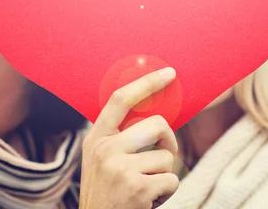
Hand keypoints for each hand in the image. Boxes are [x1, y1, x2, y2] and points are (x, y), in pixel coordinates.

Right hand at [79, 67, 179, 208]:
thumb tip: (156, 119)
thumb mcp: (101, 162)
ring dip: (163, 177)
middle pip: (157, 124)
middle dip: (169, 141)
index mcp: (95, 139)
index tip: (168, 73)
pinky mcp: (137, 186)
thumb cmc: (106, 197)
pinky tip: (148, 202)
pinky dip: (166, 194)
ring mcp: (120, 167)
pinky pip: (172, 180)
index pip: (120, 99)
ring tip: (145, 190)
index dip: (146, 83)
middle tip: (163, 158)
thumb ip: (120, 140)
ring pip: (167, 157)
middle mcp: (105, 149)